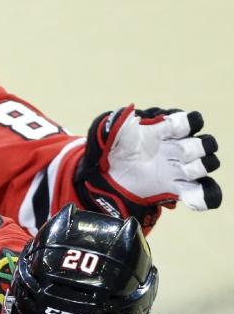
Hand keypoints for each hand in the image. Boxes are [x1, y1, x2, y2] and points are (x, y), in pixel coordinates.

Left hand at [75, 105, 221, 228]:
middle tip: (178, 153)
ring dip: (198, 168)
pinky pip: (198, 192)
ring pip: (204, 165)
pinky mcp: (175, 187)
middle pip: (202, 144)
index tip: (172, 129)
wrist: (108, 176)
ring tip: (182, 172)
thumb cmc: (114, 151)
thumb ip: (117, 126)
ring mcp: (178, 168)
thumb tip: (127, 114)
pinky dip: (202, 196)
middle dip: (193, 148)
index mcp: (165, 132)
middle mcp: (177, 148)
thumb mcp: (111, 137)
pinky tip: (193, 199)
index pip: (189, 122)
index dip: (186, 125)